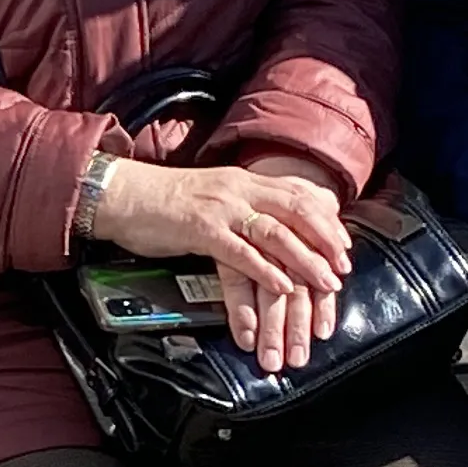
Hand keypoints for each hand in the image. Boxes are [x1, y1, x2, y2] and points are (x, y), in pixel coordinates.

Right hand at [87, 158, 352, 376]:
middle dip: (326, 239)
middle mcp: (238, 190)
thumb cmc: (164, 202)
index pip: (297, 193)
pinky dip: (266, 270)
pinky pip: (241, 252)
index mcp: (243, 180)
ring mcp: (221, 209)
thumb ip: (243, 204)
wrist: (122, 195)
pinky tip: (283, 286)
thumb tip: (269, 221)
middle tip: (345, 265)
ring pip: (276, 233)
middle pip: (296, 210)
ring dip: (306, 259)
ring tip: (327, 282)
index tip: (344, 243)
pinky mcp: (201, 231)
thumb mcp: (213, 195)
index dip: (326, 219)